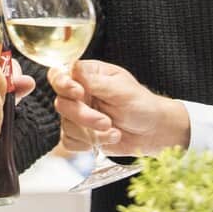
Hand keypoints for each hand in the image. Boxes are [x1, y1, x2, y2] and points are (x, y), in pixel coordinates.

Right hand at [48, 60, 187, 156]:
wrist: (153, 132)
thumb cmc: (142, 105)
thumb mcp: (121, 90)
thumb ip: (94, 81)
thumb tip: (72, 66)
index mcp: (87, 76)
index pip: (59, 75)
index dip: (63, 84)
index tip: (79, 93)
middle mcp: (79, 94)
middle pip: (62, 104)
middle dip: (85, 116)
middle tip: (107, 122)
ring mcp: (78, 115)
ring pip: (67, 126)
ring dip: (91, 133)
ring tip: (114, 132)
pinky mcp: (80, 135)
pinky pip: (70, 142)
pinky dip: (89, 144)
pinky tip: (107, 139)